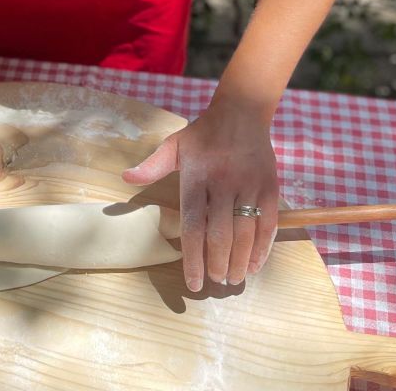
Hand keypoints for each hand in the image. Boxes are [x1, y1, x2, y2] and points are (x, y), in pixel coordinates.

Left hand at [121, 102, 278, 291]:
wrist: (241, 113)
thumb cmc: (203, 134)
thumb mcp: (174, 145)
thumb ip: (152, 166)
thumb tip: (126, 178)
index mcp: (196, 177)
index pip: (192, 226)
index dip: (192, 258)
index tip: (193, 282)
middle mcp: (223, 185)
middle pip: (220, 235)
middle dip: (217, 265)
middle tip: (214, 281)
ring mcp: (248, 187)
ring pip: (245, 234)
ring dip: (239, 262)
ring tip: (232, 279)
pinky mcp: (269, 189)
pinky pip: (267, 225)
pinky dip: (262, 249)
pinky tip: (254, 265)